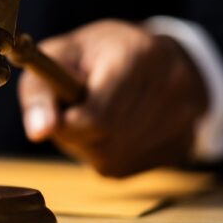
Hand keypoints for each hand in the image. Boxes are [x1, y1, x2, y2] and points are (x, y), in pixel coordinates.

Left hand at [18, 19, 207, 176]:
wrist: (145, 56)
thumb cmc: (92, 56)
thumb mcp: (58, 57)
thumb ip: (39, 93)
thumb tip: (38, 132)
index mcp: (137, 54)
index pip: (98, 116)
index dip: (68, 121)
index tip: (61, 110)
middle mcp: (171, 83)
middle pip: (106, 141)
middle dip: (79, 133)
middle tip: (76, 110)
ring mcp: (184, 115)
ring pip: (116, 158)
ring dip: (91, 145)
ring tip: (95, 115)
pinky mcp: (184, 142)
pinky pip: (130, 168)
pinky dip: (110, 155)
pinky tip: (113, 129)